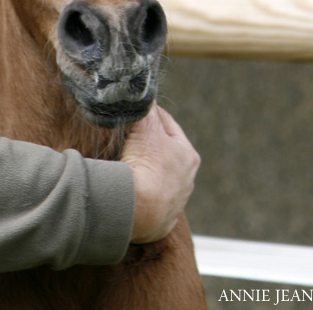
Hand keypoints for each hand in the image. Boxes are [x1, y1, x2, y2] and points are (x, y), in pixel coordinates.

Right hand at [120, 105, 200, 243]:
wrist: (138, 209)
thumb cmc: (146, 164)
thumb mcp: (145, 127)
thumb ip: (145, 108)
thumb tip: (141, 92)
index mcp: (188, 154)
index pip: (166, 124)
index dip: (148, 115)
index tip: (133, 111)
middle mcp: (187, 179)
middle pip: (163, 152)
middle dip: (146, 144)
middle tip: (126, 136)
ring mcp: (175, 201)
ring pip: (157, 177)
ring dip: (144, 170)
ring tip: (124, 163)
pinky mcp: (161, 221)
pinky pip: (148, 201)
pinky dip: (139, 193)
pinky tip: (128, 188)